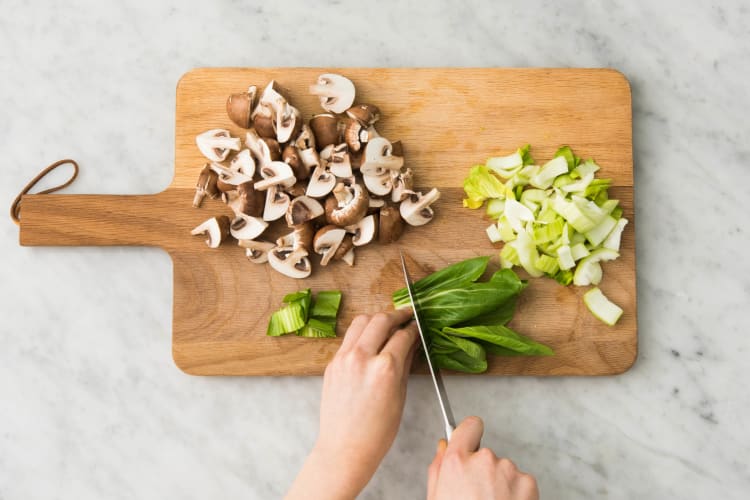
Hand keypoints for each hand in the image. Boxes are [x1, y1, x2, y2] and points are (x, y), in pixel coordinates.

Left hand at [286, 308, 417, 499]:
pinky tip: (370, 339)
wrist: (345, 448)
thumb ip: (405, 363)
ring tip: (387, 322)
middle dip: (397, 314)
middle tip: (406, 315)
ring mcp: (344, 359)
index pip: (403, 335)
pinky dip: (361, 333)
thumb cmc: (376, 432)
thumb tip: (411, 344)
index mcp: (385, 368)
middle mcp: (363, 358)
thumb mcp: (400, 396)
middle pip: (381, 320)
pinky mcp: (332, 363)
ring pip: (361, 321)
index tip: (417, 325)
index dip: (413, 328)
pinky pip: (349, 338)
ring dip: (376, 318)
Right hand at [427, 417, 538, 499]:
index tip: (470, 441)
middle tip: (477, 496)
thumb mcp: (436, 497)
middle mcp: (484, 459)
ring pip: (503, 469)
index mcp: (457, 462)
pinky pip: (520, 481)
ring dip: (500, 484)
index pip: (469, 426)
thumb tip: (443, 446)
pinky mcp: (528, 482)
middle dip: (483, 471)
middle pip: (485, 454)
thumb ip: (438, 467)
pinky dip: (516, 494)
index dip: (469, 434)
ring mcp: (508, 469)